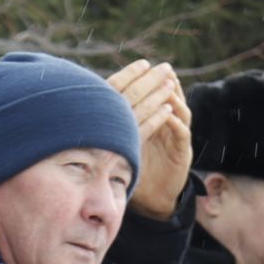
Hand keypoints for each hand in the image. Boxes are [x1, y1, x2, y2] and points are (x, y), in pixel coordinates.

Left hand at [107, 60, 192, 220]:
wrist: (154, 197)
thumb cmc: (136, 171)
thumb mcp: (119, 149)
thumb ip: (109, 135)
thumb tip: (80, 123)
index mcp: (150, 122)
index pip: (148, 98)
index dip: (144, 82)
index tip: (138, 67)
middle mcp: (165, 126)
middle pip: (165, 97)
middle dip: (161, 82)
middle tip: (159, 68)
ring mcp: (174, 137)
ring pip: (178, 111)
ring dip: (173, 98)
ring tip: (169, 85)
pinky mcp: (182, 151)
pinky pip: (181, 133)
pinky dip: (175, 123)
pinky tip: (170, 114)